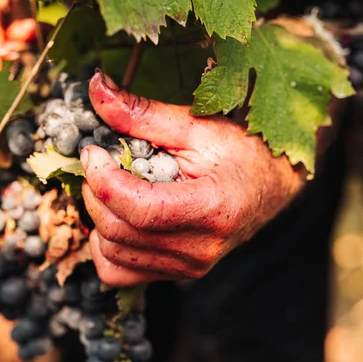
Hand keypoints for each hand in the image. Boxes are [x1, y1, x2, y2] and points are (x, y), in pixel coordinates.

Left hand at [81, 71, 307, 286]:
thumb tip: (97, 87)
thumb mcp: (195, 126)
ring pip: (112, 253)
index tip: (92, 152)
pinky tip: (119, 217)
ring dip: (99, 216)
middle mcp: (199, 249)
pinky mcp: (177, 273)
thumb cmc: (241, 153)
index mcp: (211, 209)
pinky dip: (106, 245)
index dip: (103, 178)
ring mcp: (187, 267)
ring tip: (113, 187)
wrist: (270, 187)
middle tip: (99, 163)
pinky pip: (119, 272)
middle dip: (96, 192)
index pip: (138, 207)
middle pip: (118, 231)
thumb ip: (142, 113)